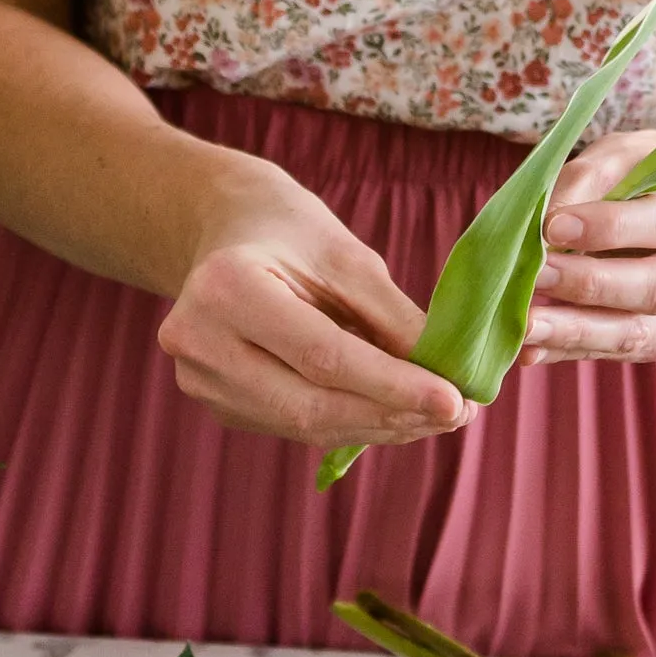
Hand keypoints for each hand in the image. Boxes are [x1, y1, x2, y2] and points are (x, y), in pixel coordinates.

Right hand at [157, 153, 468, 453]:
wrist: (226, 229)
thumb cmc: (290, 231)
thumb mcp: (348, 258)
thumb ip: (394, 321)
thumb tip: (449, 384)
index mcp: (227, 287)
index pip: (323, 356)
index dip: (393, 385)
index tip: (454, 400)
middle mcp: (199, 341)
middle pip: (310, 404)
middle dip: (391, 414)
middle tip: (456, 415)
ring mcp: (199, 379)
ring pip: (304, 424)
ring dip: (376, 426)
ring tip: (434, 417)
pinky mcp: (215, 402)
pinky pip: (292, 425)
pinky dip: (348, 424)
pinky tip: (391, 413)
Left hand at [525, 135, 655, 366]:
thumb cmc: (650, 174)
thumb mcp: (623, 155)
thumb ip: (586, 181)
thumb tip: (541, 229)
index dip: (610, 228)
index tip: (554, 227)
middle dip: (590, 286)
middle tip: (534, 278)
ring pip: (641, 332)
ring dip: (576, 331)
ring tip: (525, 325)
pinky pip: (621, 352)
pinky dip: (573, 350)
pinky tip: (533, 347)